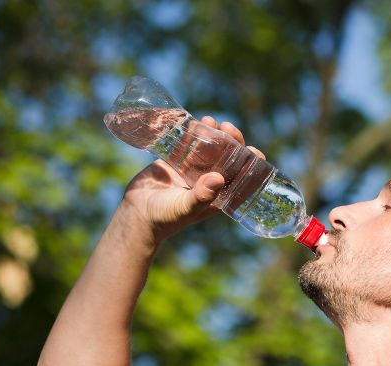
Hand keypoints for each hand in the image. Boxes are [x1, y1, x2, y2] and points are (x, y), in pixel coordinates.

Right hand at [120, 116, 257, 241]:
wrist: (136, 214)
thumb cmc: (165, 218)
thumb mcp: (185, 208)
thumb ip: (202, 195)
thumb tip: (219, 178)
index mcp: (218, 196)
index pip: (242, 179)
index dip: (251, 165)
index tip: (254, 151)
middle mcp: (209, 182)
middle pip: (228, 159)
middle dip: (232, 142)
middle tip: (228, 128)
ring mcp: (193, 171)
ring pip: (210, 148)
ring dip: (214, 134)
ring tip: (211, 121)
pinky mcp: (177, 162)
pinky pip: (189, 145)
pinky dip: (194, 133)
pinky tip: (196, 122)